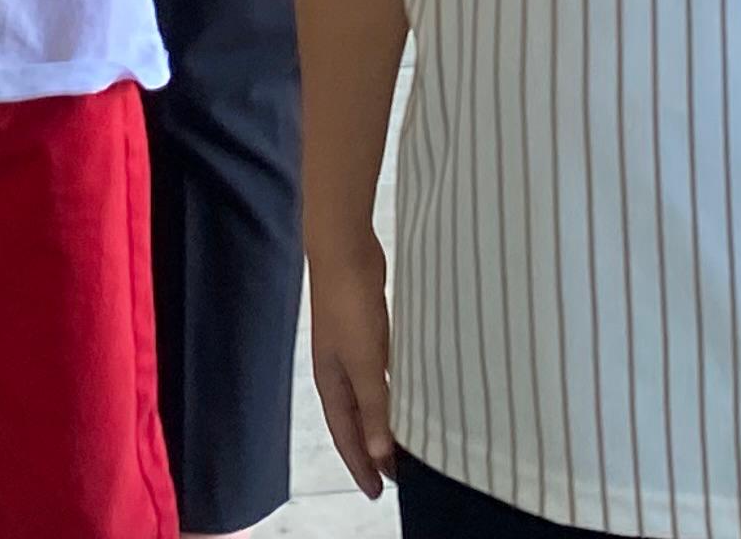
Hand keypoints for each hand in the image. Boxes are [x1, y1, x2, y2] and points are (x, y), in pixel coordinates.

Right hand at [306, 221, 397, 499]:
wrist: (344, 248)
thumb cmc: (349, 303)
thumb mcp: (366, 361)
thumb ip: (375, 407)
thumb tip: (381, 455)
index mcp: (332, 383)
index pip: (346, 437)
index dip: (361, 466)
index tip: (379, 492)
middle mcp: (338, 371)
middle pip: (356, 422)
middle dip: (372, 450)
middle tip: (395, 476)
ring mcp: (351, 350)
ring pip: (369, 397)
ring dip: (383, 420)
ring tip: (404, 442)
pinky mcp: (366, 329)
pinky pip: (380, 373)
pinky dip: (391, 390)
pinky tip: (409, 390)